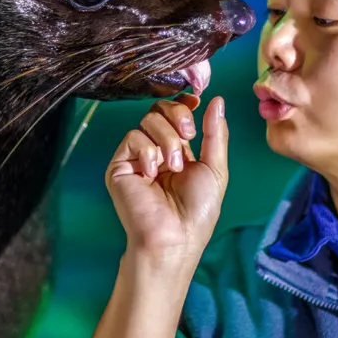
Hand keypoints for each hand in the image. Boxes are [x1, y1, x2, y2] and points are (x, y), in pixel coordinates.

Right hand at [104, 93, 228, 270]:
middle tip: (188, 134)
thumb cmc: (197, 212)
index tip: (196, 101)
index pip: (175, 114)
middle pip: (160, 110)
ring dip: (167, 139)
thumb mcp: (215, 168)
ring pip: (148, 120)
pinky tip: (153, 173)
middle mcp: (157, 151)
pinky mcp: (120, 166)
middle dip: (178, 116)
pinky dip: (147, 151)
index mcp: (179, 151)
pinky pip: (132, 138)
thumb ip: (216, 134)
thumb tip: (218, 101)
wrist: (175, 236)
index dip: (183, 105)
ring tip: (174, 166)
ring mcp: (137, 158)